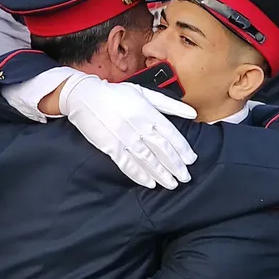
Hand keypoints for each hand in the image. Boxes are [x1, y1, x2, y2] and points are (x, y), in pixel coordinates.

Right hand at [59, 73, 198, 189]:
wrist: (84, 96)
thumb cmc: (116, 94)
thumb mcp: (144, 93)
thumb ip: (170, 104)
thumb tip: (193, 113)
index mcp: (148, 111)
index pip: (170, 134)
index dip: (182, 149)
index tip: (191, 161)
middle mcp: (138, 125)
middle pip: (161, 149)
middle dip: (175, 166)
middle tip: (185, 178)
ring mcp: (123, 137)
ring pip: (146, 159)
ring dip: (160, 173)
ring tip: (171, 184)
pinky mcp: (109, 146)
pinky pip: (126, 164)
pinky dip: (139, 175)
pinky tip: (149, 183)